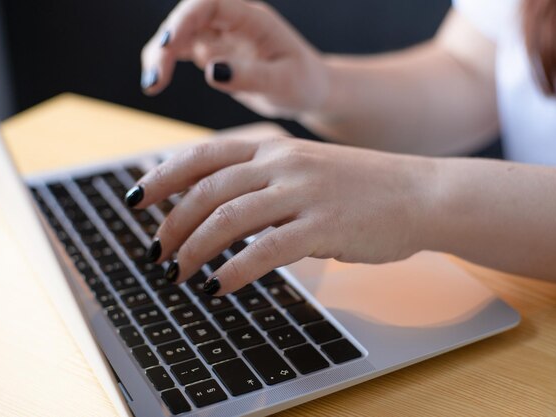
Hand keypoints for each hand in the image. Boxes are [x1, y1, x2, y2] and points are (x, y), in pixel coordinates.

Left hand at [128, 136, 434, 294]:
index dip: (163, 176)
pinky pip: (266, 250)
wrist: (420, 193)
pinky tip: (217, 287)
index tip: (136, 199)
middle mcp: (283, 163)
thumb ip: (264, 179)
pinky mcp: (324, 226)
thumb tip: (217, 207)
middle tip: (156, 252)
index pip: (204, 155)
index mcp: (274, 147)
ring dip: (194, 249)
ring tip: (177, 275)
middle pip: (207, 190)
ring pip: (229, 218)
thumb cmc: (361, 186)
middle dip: (172, 224)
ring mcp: (303, 192)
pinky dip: (234, 271)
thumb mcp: (306, 167)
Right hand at [140, 0, 328, 118]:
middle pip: (187, 17)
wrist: (309, 90)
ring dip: (160, 55)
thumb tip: (213, 71)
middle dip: (166, 42)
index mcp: (252, 18)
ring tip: (152, 85)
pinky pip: (180, 51)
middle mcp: (232, 20)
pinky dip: (165, 64)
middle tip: (155, 78)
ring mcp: (220, 35)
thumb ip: (251, 77)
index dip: (184, 19)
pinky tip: (155, 84)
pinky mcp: (213, 52)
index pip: (209, 4)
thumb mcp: (283, 83)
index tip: (167, 44)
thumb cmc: (303, 84)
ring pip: (178, 34)